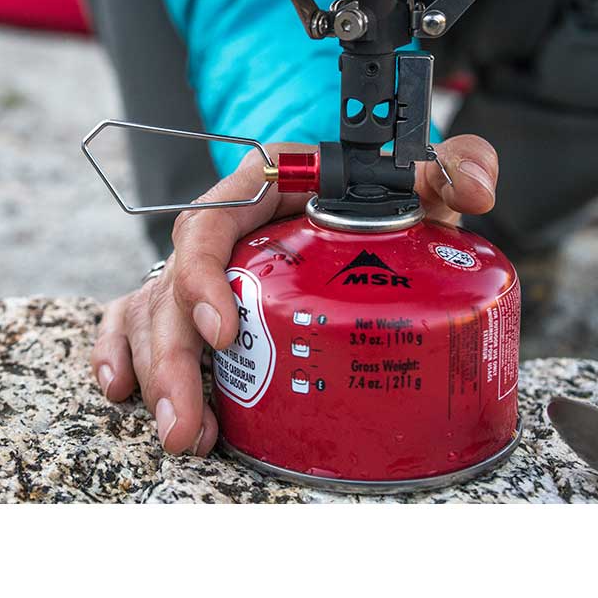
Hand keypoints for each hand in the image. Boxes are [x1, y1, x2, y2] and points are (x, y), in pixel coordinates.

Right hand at [89, 134, 498, 455]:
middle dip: (173, 357)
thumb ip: (450, 164)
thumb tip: (475, 187)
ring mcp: (208, 265)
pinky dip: (121, 347)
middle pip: (173, 284)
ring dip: (155, 372)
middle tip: (188, 423)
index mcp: (261, 186)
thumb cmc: (378, 183)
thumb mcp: (415, 170)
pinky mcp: (200, 297)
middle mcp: (225, 225)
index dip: (204, 274)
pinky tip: (121, 388)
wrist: (360, 193)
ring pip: (153, 310)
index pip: (211, 221)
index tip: (227, 331)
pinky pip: (139, 315)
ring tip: (180, 433)